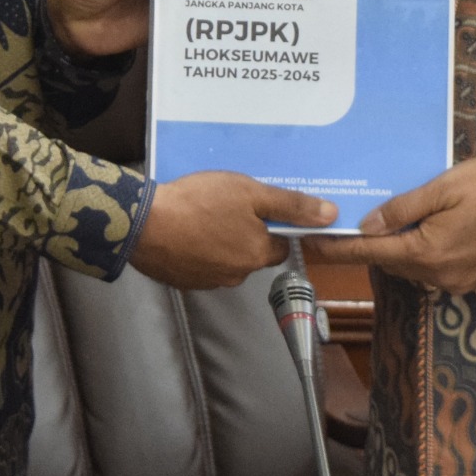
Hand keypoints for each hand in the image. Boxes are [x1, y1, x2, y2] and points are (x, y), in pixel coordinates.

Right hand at [131, 172, 335, 289]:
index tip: (258, 208)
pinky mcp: (182, 281)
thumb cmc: (200, 203)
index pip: (281, 244)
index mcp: (257, 254)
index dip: (273, 225)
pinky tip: (184, 230)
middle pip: (252, 253)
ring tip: (202, 215)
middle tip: (227, 206)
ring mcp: (207, 281)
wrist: (143, 223)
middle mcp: (237, 274)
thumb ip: (291, 206)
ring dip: (220, 242)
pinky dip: (197, 250)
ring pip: (225, 259)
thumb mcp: (251, 193)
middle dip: (245, 233)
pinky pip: (199, 264)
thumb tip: (332, 216)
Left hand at [308, 156, 475, 294]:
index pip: (369, 252)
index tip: (309, 244)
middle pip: (388, 261)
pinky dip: (418, 254)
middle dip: (365, 245)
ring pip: (409, 267)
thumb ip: (401, 209)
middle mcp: (437, 275)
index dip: (337, 248)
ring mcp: (456, 282)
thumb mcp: (441, 188)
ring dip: (393, 248)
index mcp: (426, 252)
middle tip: (340, 224)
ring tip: (378, 225)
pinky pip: (430, 270)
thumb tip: (366, 225)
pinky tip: (417, 233)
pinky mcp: (470, 280)